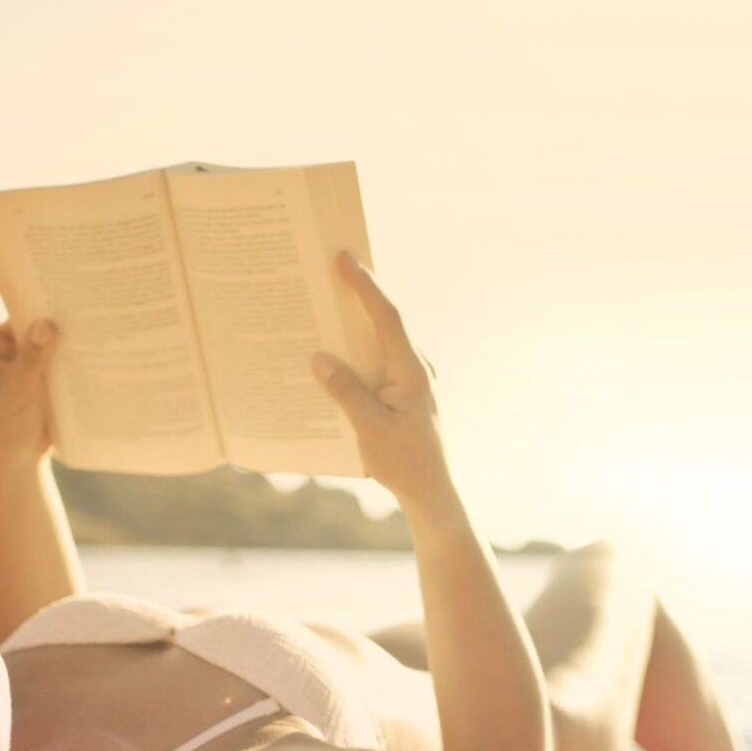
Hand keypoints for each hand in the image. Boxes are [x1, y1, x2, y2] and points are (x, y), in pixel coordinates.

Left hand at [0, 256, 57, 467]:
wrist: (18, 464)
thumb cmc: (8, 429)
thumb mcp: (22, 390)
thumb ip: (34, 356)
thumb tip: (46, 322)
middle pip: (14, 309)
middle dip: (31, 289)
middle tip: (51, 259)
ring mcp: (19, 360)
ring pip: (36, 328)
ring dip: (53, 315)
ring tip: (75, 288)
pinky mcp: (38, 373)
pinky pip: (52, 348)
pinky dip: (65, 339)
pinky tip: (87, 324)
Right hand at [311, 251, 452, 505]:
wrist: (432, 492)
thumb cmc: (404, 462)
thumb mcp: (369, 428)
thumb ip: (345, 392)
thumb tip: (319, 358)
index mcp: (411, 369)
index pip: (386, 316)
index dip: (364, 285)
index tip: (344, 258)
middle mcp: (415, 367)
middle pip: (383, 321)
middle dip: (356, 293)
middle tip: (328, 267)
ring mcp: (410, 379)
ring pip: (379, 341)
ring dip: (353, 324)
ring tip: (323, 303)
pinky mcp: (403, 392)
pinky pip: (377, 362)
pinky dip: (356, 352)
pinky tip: (332, 355)